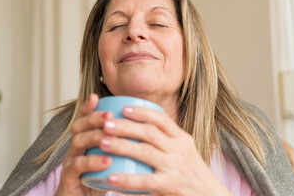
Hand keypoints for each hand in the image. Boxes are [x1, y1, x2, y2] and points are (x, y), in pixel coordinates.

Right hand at [55, 94, 112, 195]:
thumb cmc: (99, 180)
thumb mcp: (110, 160)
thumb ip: (120, 146)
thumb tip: (143, 132)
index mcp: (85, 141)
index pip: (85, 120)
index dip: (89, 108)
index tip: (98, 97)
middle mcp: (75, 148)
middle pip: (80, 126)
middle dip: (94, 118)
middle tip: (110, 115)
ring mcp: (70, 162)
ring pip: (78, 142)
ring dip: (94, 136)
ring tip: (110, 135)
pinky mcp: (69, 178)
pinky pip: (78, 167)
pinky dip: (92, 162)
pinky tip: (106, 161)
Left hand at [99, 106, 232, 195]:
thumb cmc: (190, 173)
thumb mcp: (184, 151)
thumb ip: (166, 140)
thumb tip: (139, 127)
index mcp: (182, 138)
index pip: (161, 119)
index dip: (142, 112)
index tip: (124, 108)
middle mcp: (179, 149)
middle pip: (149, 132)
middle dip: (125, 126)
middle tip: (105, 124)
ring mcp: (175, 167)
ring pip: (144, 152)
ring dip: (121, 146)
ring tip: (103, 143)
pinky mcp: (170, 186)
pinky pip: (144, 181)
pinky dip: (126, 179)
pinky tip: (110, 177)